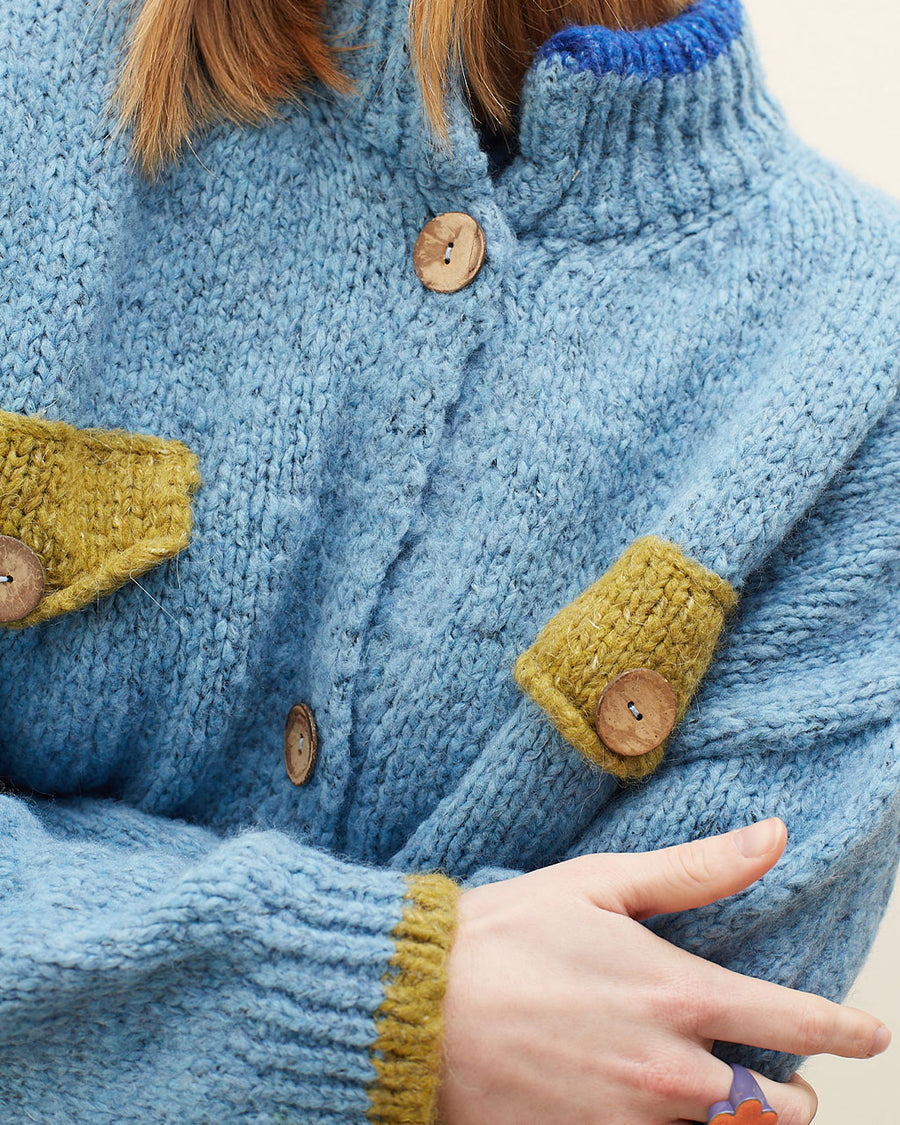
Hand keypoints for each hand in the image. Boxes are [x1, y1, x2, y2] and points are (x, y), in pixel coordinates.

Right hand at [437, 818, 889, 1124]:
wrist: (418, 1009)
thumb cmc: (506, 935)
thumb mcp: (600, 885)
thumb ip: (696, 870)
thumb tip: (773, 836)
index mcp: (678, 995)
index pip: (796, 1024)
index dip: (846, 1030)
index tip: (868, 1032)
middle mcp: (670, 1070)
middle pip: (779, 1110)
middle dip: (791, 1093)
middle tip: (775, 1072)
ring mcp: (633, 1123)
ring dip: (741, 1120)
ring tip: (724, 1096)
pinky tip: (657, 1108)